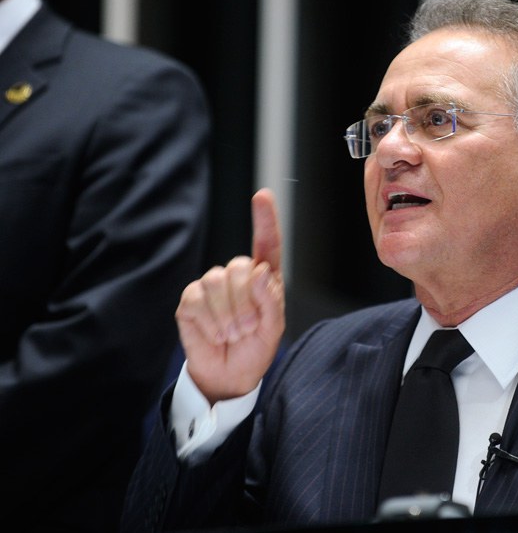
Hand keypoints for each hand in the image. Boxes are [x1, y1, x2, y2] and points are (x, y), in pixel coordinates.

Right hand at [175, 188, 285, 403]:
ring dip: (227, 315)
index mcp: (263, 278)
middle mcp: (237, 276)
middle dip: (245, 304)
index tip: (263, 196)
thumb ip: (270, 300)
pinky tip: (214, 334)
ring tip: (232, 334)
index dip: (265, 219)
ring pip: (216, 282)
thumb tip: (259, 272)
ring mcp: (211, 286)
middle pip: (239, 267)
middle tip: (248, 328)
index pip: (267, 243)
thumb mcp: (273, 329)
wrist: (228, 375)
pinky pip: (196, 299)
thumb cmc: (255, 349)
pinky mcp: (190, 300)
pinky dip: (209, 322)